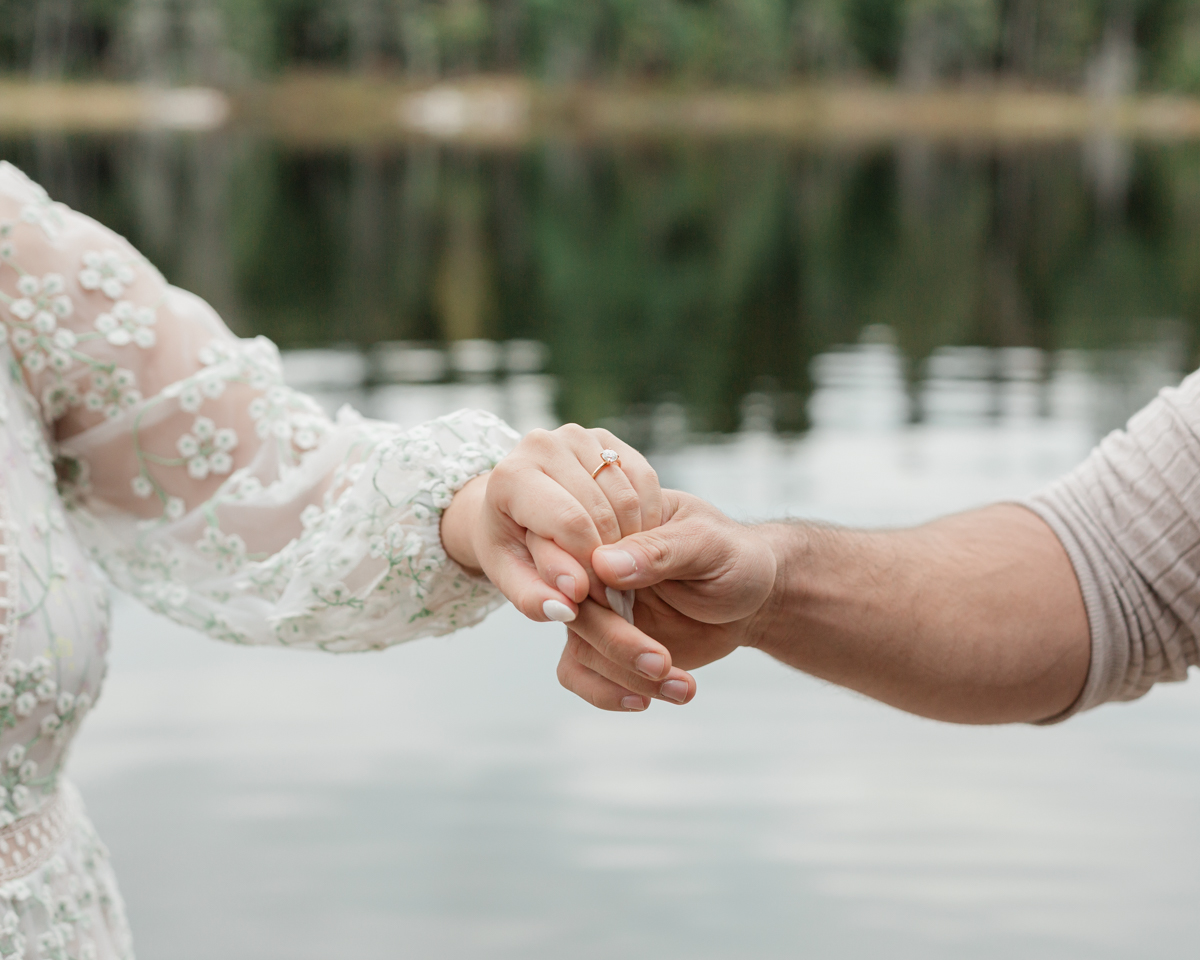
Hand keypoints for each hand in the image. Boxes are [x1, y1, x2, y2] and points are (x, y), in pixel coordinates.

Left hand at [440, 423, 658, 620]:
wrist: (512, 508)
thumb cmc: (512, 546)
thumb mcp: (514, 579)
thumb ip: (535, 599)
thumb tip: (567, 608)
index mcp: (511, 476)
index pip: (570, 523)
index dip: (590, 565)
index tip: (593, 594)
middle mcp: (543, 444)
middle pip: (601, 511)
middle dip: (610, 558)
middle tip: (608, 587)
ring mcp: (578, 436)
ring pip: (627, 498)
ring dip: (633, 541)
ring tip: (616, 567)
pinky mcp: (607, 438)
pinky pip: (645, 482)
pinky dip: (646, 518)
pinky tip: (630, 541)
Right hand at [556, 490, 777, 709]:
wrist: (752, 600)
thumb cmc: (734, 559)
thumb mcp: (709, 544)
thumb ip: (659, 550)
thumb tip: (603, 564)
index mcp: (612, 522)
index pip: (569, 545)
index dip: (574, 578)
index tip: (599, 604)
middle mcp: (593, 565)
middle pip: (572, 606)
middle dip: (615, 642)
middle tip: (661, 662)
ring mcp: (596, 607)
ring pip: (579, 648)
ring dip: (625, 676)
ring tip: (682, 686)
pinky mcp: (603, 644)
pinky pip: (578, 673)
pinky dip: (607, 693)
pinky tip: (646, 699)